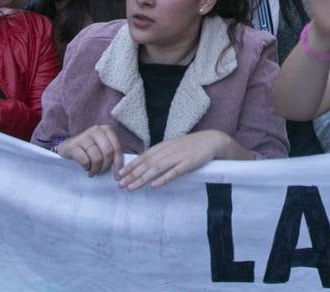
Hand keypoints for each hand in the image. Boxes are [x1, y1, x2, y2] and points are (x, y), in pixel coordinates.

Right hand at [59, 124, 122, 176]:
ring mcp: (84, 136)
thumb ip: (113, 154)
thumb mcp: (103, 147)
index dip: (118, 164)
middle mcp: (96, 130)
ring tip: (93, 171)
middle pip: (108, 153)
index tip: (117, 176)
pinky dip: (86, 168)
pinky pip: (85, 161)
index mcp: (107, 130)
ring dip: (95, 169)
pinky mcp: (73, 145)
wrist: (69, 146)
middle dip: (106, 167)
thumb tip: (120, 171)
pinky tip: (86, 167)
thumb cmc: (90, 148)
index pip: (117, 148)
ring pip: (97, 158)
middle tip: (101, 172)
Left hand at [115, 130, 229, 189]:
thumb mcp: (173, 147)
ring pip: (156, 169)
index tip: (118, 175)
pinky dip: (163, 179)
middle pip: (147, 164)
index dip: (130, 166)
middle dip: (132, 175)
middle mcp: (168, 151)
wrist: (211, 140)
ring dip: (142, 179)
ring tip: (131, 188)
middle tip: (120, 185)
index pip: (143, 157)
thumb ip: (160, 154)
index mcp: (163, 146)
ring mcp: (178, 157)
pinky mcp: (188, 164)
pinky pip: (174, 172)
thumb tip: (145, 164)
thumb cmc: (190, 146)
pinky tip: (154, 186)